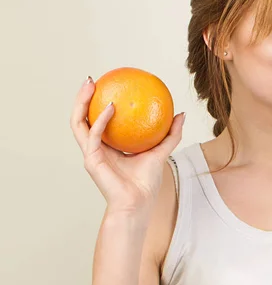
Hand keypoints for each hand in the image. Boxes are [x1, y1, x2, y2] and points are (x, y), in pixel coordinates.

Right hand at [70, 76, 184, 214]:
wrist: (139, 204)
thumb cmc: (146, 183)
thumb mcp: (161, 152)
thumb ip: (170, 134)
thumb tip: (180, 113)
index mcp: (108, 147)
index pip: (97, 121)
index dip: (97, 103)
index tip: (106, 85)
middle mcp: (96, 148)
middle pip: (82, 118)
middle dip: (83, 98)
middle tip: (92, 80)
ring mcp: (91, 154)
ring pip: (78, 123)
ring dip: (81, 103)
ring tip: (90, 85)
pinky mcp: (92, 160)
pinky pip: (95, 134)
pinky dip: (101, 120)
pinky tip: (111, 107)